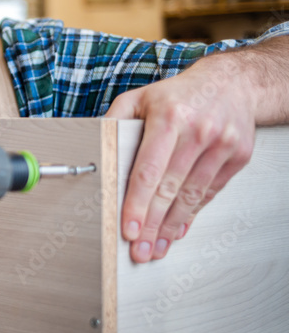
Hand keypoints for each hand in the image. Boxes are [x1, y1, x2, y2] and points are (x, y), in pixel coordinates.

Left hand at [106, 57, 254, 262]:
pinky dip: (193, 214)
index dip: (137, 202)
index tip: (128, 228)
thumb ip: (113, 120)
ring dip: (172, 226)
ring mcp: (222, 145)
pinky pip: (211, 193)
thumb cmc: (179, 94)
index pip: (148, 169)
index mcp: (169, 116)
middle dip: (152, 224)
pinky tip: (177, 228)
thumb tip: (94, 148)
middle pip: (170, 188)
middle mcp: (198, 131)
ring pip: (192, 196)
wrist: (233, 83)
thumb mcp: (140, 97)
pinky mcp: (238, 156)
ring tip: (156, 247)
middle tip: (139, 249)